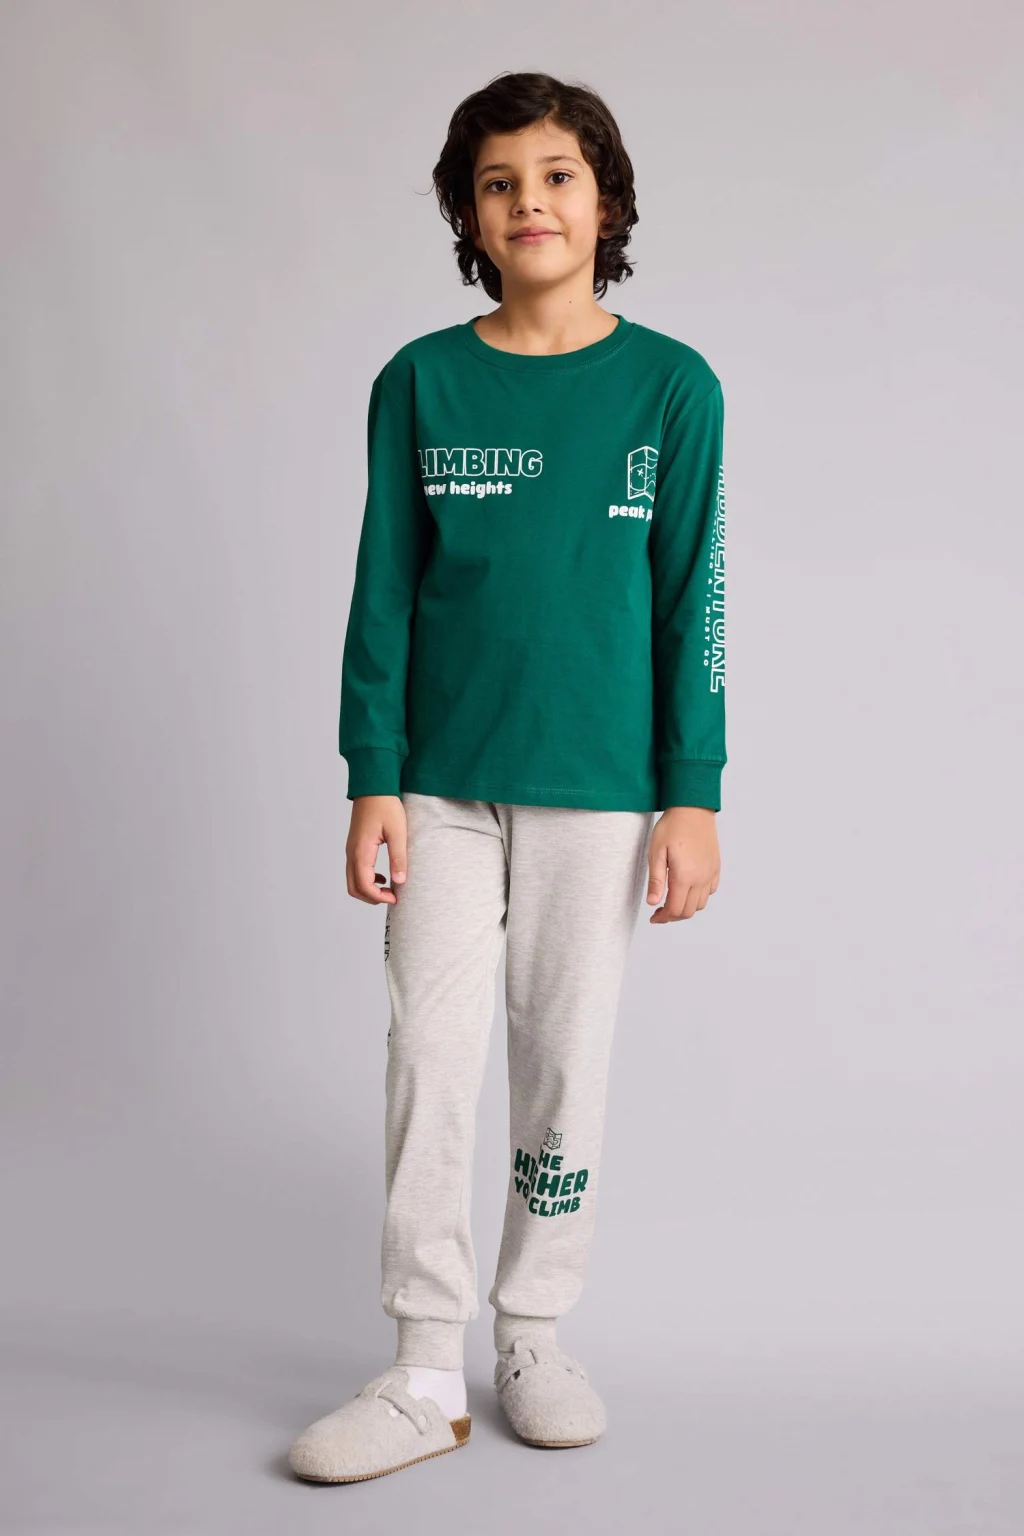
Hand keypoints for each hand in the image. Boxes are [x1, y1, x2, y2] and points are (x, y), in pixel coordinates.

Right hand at [346, 795, 407, 904]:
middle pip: (353, 888)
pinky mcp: (354, 846)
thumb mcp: (398, 832)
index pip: (364, 885)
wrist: (373, 786)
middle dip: (371, 898)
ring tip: (389, 889)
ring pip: (352, 881)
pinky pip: (354, 871)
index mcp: (361, 851)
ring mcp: (351, 850)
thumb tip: (400, 881)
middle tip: (392, 897)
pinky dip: (366, 880)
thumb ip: (398, 858)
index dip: (378, 897)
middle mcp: (352, 852)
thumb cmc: (386, 806)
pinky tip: (383, 877)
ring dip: (368, 890)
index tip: (396, 898)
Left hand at [646, 806, 720, 923]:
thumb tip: (653, 903)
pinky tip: (687, 888)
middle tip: (660, 911)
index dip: (663, 918)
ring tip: (672, 900)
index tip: (653, 917)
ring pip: (700, 904)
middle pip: (689, 911)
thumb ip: (656, 880)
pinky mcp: (716, 866)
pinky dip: (698, 897)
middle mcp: (701, 878)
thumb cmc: (672, 827)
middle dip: (673, 916)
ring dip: (686, 907)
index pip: (675, 910)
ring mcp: (711, 873)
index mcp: (685, 877)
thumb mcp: (656, 852)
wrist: (693, 808)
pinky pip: (710, 891)